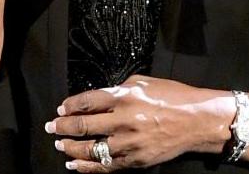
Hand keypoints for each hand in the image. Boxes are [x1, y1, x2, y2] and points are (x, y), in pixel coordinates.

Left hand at [46, 75, 230, 170]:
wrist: (197, 121)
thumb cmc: (174, 97)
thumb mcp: (145, 82)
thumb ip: (120, 89)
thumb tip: (100, 98)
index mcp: (125, 96)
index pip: (87, 101)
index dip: (70, 106)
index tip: (61, 109)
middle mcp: (123, 119)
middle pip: (83, 125)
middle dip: (63, 127)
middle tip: (51, 127)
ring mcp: (129, 143)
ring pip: (91, 148)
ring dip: (71, 147)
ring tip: (60, 145)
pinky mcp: (135, 160)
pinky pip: (105, 166)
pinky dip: (87, 167)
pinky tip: (75, 165)